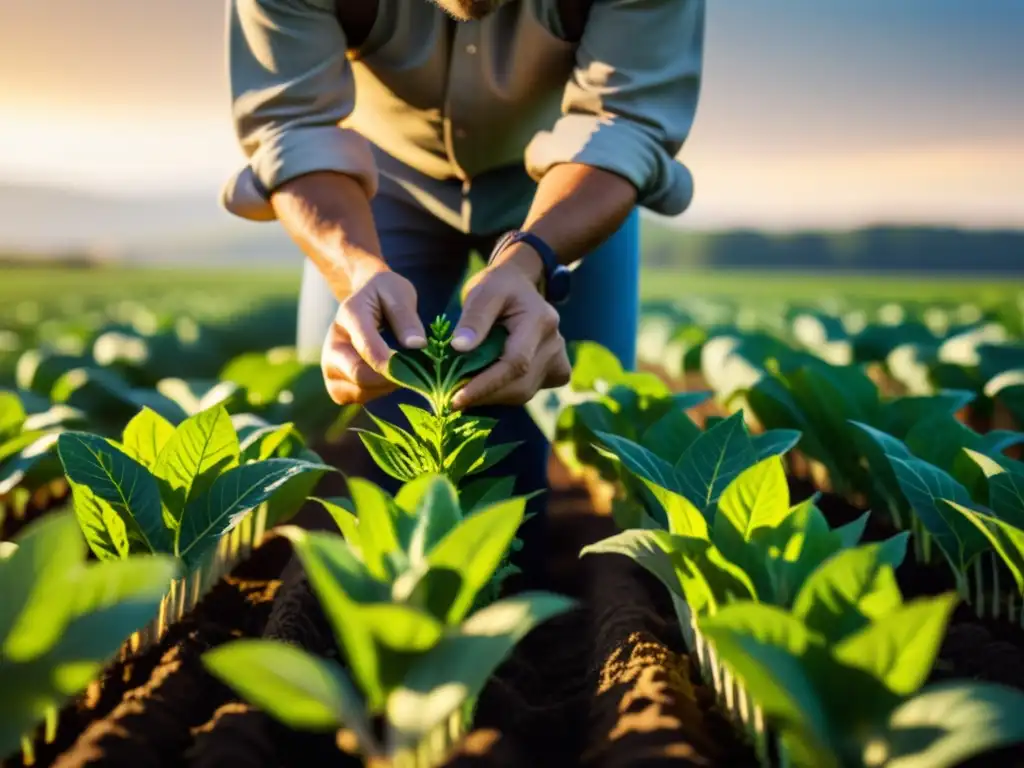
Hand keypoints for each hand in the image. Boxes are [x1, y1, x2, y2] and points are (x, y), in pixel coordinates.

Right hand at [321, 265, 426, 404]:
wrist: (366, 299)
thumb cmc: (386, 294)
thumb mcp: (400, 293)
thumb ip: (406, 318)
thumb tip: (417, 346)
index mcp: (350, 315)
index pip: (367, 347)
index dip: (392, 364)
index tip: (416, 369)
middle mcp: (333, 342)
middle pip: (359, 374)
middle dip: (391, 378)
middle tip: (414, 371)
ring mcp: (330, 364)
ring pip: (359, 390)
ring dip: (385, 387)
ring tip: (400, 370)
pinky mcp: (333, 381)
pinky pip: (354, 398)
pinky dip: (374, 393)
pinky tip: (386, 379)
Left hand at [450, 249, 570, 409]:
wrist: (520, 285)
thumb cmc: (498, 287)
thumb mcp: (483, 292)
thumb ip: (473, 319)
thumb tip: (459, 347)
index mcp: (540, 320)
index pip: (515, 363)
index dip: (485, 385)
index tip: (455, 399)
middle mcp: (555, 343)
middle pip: (520, 384)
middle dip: (484, 394)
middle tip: (451, 395)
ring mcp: (559, 359)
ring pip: (524, 392)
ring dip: (492, 396)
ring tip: (465, 388)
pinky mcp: (557, 371)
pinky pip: (529, 391)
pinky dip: (505, 393)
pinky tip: (488, 382)